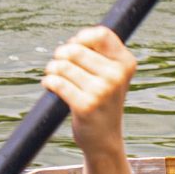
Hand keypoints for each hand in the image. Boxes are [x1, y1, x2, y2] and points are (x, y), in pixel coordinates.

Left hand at [45, 28, 136, 152]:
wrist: (104, 139)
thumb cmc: (103, 102)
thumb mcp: (112, 76)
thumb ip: (101, 54)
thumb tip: (76, 40)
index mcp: (126, 63)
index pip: (101, 34)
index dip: (82, 38)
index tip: (76, 47)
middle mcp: (117, 76)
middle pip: (76, 49)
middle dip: (61, 54)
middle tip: (59, 65)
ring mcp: (102, 91)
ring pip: (63, 65)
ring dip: (52, 69)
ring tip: (54, 76)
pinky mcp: (86, 105)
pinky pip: (57, 82)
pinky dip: (49, 82)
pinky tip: (50, 86)